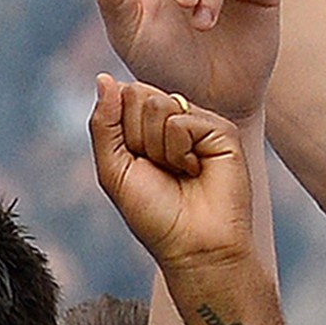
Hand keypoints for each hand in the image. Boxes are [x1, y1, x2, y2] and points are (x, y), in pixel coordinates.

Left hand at [89, 77, 257, 281]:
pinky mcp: (221, 129)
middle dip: (137, 137)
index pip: (121, 96)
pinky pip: (182, 121)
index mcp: (147, 126)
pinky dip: (180, 152)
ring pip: (159, 105)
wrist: (193, 246)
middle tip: (158, 169)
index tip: (135, 164)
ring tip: (178, 172)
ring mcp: (199, 122)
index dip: (119, 131)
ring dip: (159, 149)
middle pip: (137, 94)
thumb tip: (104, 78)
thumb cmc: (154, 216)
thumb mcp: (113, 170)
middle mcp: (174, 119)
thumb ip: (103, 123)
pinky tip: (196, 171)